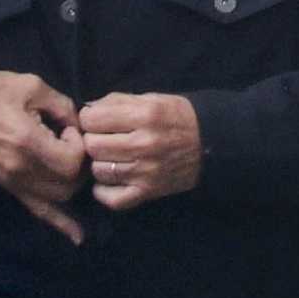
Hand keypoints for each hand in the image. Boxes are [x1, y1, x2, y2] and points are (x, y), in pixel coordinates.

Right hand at [0, 71, 86, 243]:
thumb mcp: (30, 86)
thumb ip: (61, 104)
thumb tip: (78, 123)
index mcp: (27, 143)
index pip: (71, 160)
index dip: (79, 144)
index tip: (67, 127)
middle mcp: (22, 170)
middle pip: (69, 183)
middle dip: (79, 164)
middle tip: (70, 142)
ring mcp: (15, 182)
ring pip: (60, 199)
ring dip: (73, 183)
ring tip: (68, 162)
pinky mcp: (10, 187)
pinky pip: (38, 211)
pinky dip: (60, 223)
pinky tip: (78, 237)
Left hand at [80, 91, 202, 209]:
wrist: (211, 143)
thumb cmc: (177, 117)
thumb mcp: (151, 99)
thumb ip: (117, 102)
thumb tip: (87, 110)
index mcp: (144, 116)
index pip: (92, 119)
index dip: (89, 118)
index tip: (97, 120)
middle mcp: (143, 144)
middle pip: (92, 146)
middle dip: (93, 139)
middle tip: (104, 139)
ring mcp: (145, 172)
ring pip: (98, 171)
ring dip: (100, 163)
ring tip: (111, 157)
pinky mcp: (147, 192)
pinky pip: (111, 198)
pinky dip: (104, 191)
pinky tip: (110, 180)